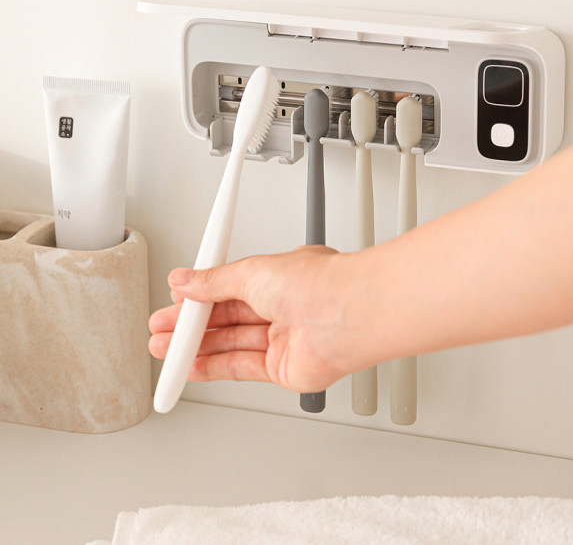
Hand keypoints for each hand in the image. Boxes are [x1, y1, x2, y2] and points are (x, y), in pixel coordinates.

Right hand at [148, 246, 362, 393]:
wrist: (346, 316)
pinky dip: (213, 367)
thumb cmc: (316, 284)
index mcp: (277, 277)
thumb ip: (214, 282)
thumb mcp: (251, 271)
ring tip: (164, 350)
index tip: (174, 302)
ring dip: (195, 348)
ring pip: (230, 344)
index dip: (200, 297)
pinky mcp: (284, 368)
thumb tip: (186, 280)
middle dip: (190, 325)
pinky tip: (190, 367)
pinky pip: (241, 368)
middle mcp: (282, 306)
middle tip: (160, 330)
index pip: (229, 287)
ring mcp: (284, 338)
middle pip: (226, 318)